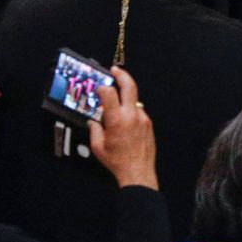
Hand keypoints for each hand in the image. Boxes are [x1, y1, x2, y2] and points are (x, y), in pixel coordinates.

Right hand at [89, 67, 157, 189]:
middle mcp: (132, 116)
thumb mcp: (98, 146)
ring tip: (116, 101)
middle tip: (115, 70)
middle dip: (122, 75)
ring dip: (125, 97)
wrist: (138, 171)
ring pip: (134, 100)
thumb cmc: (118, 161)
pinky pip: (138, 112)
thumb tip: (93, 121)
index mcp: (117, 120)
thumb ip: (94, 129)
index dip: (103, 87)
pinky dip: (130, 111)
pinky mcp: (148, 124)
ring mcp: (142, 119)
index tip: (100, 86)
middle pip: (129, 86)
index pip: (110, 93)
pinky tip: (124, 121)